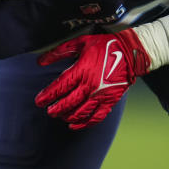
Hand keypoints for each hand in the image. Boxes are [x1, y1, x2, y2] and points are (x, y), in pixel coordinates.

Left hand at [35, 30, 150, 129]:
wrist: (130, 53)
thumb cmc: (105, 46)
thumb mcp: (80, 43)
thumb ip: (59, 51)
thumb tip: (40, 61)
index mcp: (82, 70)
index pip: (60, 87)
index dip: (47, 95)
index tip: (39, 101)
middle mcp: (90, 85)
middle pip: (68, 103)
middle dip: (55, 109)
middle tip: (49, 111)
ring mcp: (100, 95)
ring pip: (80, 112)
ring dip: (67, 116)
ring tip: (60, 116)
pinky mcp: (110, 101)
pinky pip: (95, 117)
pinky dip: (84, 123)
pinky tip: (74, 125)